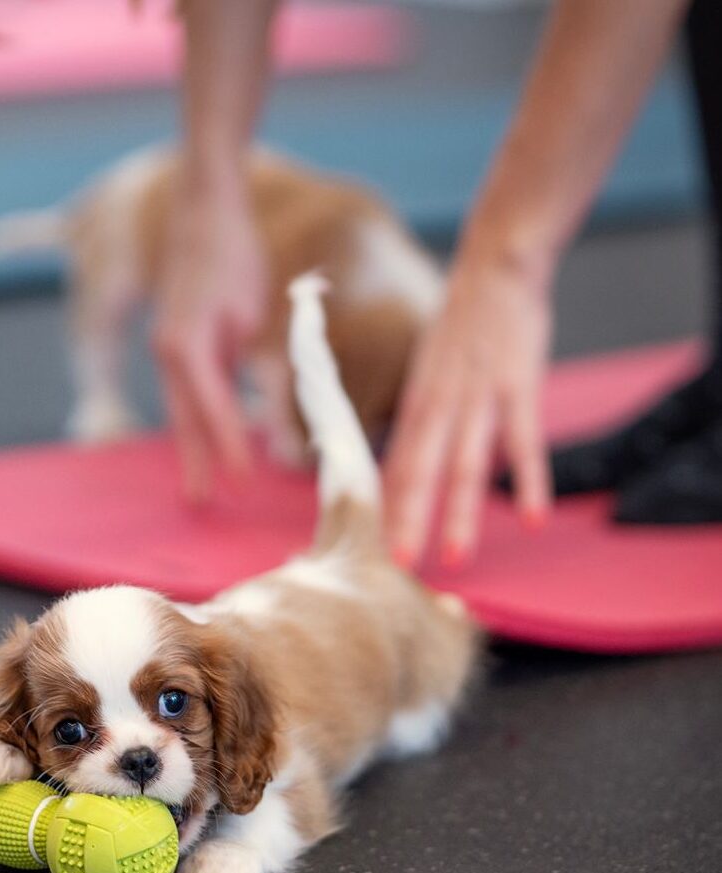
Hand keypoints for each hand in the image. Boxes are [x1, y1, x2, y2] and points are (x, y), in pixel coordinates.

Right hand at [151, 182, 266, 499]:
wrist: (204, 209)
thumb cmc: (233, 257)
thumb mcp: (253, 315)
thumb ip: (258, 365)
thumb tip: (268, 412)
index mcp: (186, 347)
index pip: (212, 410)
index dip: (229, 448)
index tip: (244, 483)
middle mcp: (168, 352)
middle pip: (183, 419)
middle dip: (195, 461)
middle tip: (198, 502)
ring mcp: (165, 346)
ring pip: (180, 406)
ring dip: (191, 443)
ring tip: (199, 481)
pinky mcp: (172, 339)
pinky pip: (183, 388)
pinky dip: (193, 415)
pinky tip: (204, 432)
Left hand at [383, 256, 553, 566]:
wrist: (493, 267)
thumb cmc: (461, 329)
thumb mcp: (427, 373)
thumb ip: (421, 421)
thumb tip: (406, 468)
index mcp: (415, 404)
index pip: (395, 467)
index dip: (386, 510)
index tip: (376, 550)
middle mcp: (439, 405)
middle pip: (419, 473)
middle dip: (408, 522)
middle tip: (399, 569)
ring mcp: (477, 397)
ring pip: (465, 466)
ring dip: (460, 515)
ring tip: (457, 558)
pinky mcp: (517, 385)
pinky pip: (523, 442)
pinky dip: (529, 481)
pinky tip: (532, 519)